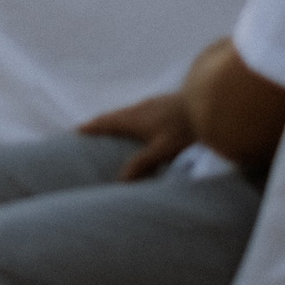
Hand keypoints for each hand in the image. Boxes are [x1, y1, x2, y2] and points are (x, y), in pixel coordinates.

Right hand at [78, 91, 195, 181]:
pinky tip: (143, 129)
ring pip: (128, 114)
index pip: (104, 122)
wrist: (207, 103)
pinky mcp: (163, 105)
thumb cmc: (184, 128)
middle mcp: (138, 108)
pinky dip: (132, 121)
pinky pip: (140, 113)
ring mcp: (151, 104)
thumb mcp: (162, 150)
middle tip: (92, 134)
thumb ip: (141, 164)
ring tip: (114, 133)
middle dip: (101, 125)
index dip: (90, 127)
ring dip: (117, 123)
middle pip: (114, 116)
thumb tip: (120, 181)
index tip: (76, 132)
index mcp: (132, 118)